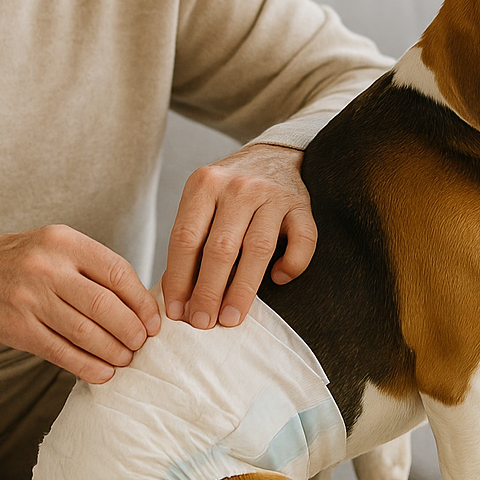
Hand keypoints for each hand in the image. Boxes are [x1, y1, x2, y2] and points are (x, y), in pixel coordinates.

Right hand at [0, 225, 160, 383]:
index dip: (142, 302)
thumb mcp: (53, 245)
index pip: (117, 273)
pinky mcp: (18, 330)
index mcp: (64, 241)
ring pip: (87, 333)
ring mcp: (31, 300)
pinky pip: (62, 353)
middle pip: (106, 306)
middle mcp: (48, 268)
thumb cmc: (17, 261)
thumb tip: (138, 302)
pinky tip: (102, 372)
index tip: (154, 321)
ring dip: (114, 352)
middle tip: (142, 344)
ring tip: (126, 359)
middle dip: (132, 330)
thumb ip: (91, 266)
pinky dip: (88, 367)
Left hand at [160, 143, 317, 329]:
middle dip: (208, 292)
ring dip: (242, 290)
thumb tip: (176, 297)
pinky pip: (303, 241)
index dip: (179, 279)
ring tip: (230, 318)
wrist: (272, 156)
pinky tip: (279, 279)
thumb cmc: (228, 192)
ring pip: (258, 249)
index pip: (186, 239)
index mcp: (204, 184)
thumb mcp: (201, 202)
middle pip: (220, 248)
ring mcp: (272, 194)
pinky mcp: (302, 205)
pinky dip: (292, 265)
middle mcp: (238, 187)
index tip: (176, 311)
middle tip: (201, 323)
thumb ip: (190, 240)